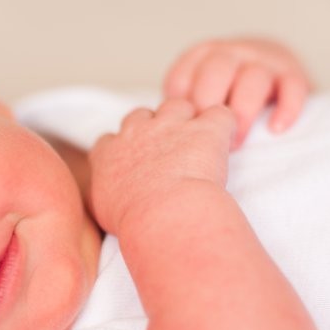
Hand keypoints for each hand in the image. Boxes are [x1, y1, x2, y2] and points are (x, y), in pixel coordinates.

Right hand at [88, 99, 235, 234]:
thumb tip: (110, 200)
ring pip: (178, 106)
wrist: (163, 215)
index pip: (110, 139)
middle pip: (142, 115)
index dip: (125, 148)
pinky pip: (219, 114)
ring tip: (198, 144)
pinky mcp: (205, 130)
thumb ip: (105, 196)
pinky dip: (223, 126)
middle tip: (167, 153)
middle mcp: (137, 133)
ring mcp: (171, 127)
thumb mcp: (104, 212)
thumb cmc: (134, 222)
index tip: (136, 163)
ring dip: (187, 120)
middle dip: (153, 128)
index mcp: (109, 154)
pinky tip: (225, 142)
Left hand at [163, 38, 312, 147]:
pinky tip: (275, 130)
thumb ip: (182, 111)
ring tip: (235, 144)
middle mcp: (230, 53)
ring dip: (242, 111)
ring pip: (253, 77)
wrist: (271, 67)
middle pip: (216, 70)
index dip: (179, 108)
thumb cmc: (224, 91)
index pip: (182, 76)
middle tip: (205, 142)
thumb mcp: (200, 92)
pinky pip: (292, 86)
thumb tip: (159, 147)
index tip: (178, 137)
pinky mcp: (292, 73)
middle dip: (208, 106)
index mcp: (200, 57)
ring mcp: (262, 60)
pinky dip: (285, 108)